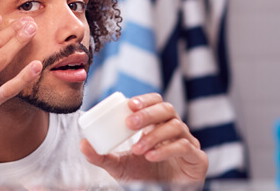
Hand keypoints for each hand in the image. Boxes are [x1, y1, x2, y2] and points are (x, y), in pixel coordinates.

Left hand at [79, 93, 207, 183]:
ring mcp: (188, 143)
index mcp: (158, 125)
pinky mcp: (197, 159)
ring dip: (154, 135)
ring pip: (176, 126)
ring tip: (138, 149)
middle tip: (129, 123)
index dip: (145, 101)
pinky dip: (166, 149)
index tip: (130, 105)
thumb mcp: (118, 166)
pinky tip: (152, 156)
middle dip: (147, 114)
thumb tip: (82, 144)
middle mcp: (175, 130)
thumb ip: (101, 156)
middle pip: (167, 110)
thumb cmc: (143, 178)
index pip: (155, 102)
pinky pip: (185, 147)